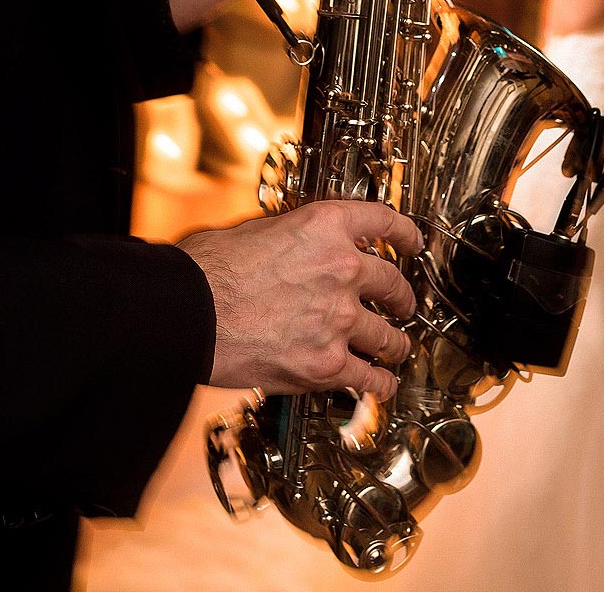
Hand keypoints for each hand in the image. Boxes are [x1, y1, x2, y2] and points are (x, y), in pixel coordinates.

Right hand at [176, 200, 424, 399]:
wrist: (189, 312)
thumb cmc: (208, 271)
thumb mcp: (259, 231)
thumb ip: (294, 241)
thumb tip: (298, 252)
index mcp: (326, 228)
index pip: (384, 222)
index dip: (406, 233)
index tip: (413, 242)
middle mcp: (344, 269)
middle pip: (393, 283)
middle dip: (402, 296)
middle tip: (403, 302)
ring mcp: (340, 319)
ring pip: (388, 335)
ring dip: (395, 342)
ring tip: (397, 346)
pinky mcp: (327, 363)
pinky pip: (369, 377)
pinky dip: (380, 382)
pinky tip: (383, 382)